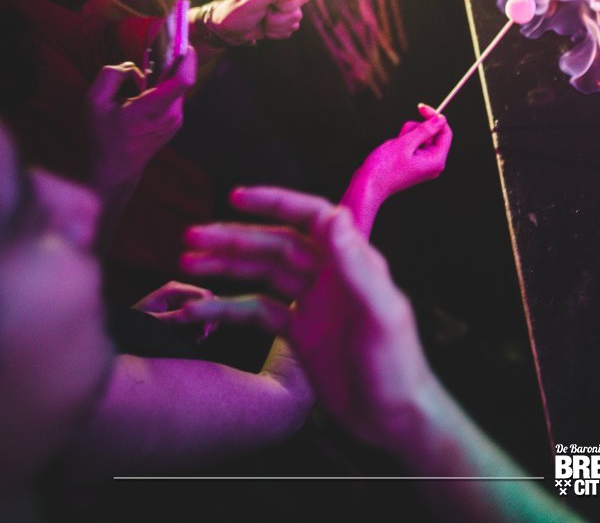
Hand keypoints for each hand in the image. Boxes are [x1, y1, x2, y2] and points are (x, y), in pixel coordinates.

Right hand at [85, 48, 196, 188]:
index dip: (187, 58)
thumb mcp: (94, 102)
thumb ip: (111, 75)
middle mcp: (171, 114)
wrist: (117, 168)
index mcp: (152, 108)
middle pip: (178, 79)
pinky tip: (142, 89)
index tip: (183, 42)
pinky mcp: (175, 121)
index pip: (182, 81)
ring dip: (160, 76)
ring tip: (143, 72)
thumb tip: (133, 68)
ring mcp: (176, 119)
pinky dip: (160, 87)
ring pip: (174, 87)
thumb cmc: (104, 136)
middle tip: (158, 46)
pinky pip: (171, 96)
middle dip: (168, 62)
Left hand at [133, 280, 219, 340]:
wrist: (124, 330)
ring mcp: (185, 300)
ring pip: (209, 310)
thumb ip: (174, 318)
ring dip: (206, 325)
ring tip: (197, 339)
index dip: (208, 312)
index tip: (204, 331)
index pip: (204, 295)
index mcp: (173, 289)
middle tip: (202, 337)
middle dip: (208, 320)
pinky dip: (201, 328)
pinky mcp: (186, 310)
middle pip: (210, 302)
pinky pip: (202, 317)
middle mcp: (182, 291)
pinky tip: (195, 337)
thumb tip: (194, 313)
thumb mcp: (153, 322)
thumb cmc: (133, 325)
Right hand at [180, 187, 435, 448]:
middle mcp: (332, 277)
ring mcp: (314, 304)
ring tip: (186, 263)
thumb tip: (333, 215)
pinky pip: (258, 311)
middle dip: (235, 238)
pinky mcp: (301, 332)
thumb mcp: (378, 313)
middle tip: (191, 236)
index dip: (276, 203)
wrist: (393, 418)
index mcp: (354, 263)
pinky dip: (228, 309)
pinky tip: (198, 312)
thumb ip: (355, 264)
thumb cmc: (396, 366)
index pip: (312, 219)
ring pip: (264, 274)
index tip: (237, 196)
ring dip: (227, 266)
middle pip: (278, 245)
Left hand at [207, 0, 307, 45]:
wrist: (228, 30)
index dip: (287, 3)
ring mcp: (283, 7)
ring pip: (295, 20)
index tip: (270, 8)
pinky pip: (290, 30)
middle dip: (281, 17)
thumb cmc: (235, 13)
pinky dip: (276, 33)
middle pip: (298, 7)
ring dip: (277, 26)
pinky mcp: (283, 20)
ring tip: (263, 22)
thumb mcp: (250, 1)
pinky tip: (265, 28)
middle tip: (265, 15)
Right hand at [363, 104, 451, 194]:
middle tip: (401, 137)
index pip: (445, 133)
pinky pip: (412, 144)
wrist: (367, 186)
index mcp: (436, 161)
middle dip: (415, 130)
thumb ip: (425, 130)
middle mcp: (432, 164)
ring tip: (394, 146)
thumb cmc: (385, 167)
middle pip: (432, 134)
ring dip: (406, 136)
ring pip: (420, 137)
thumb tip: (440, 119)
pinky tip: (392, 150)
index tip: (420, 107)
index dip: (434, 118)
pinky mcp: (413, 162)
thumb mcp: (405, 144)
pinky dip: (402, 142)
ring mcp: (422, 164)